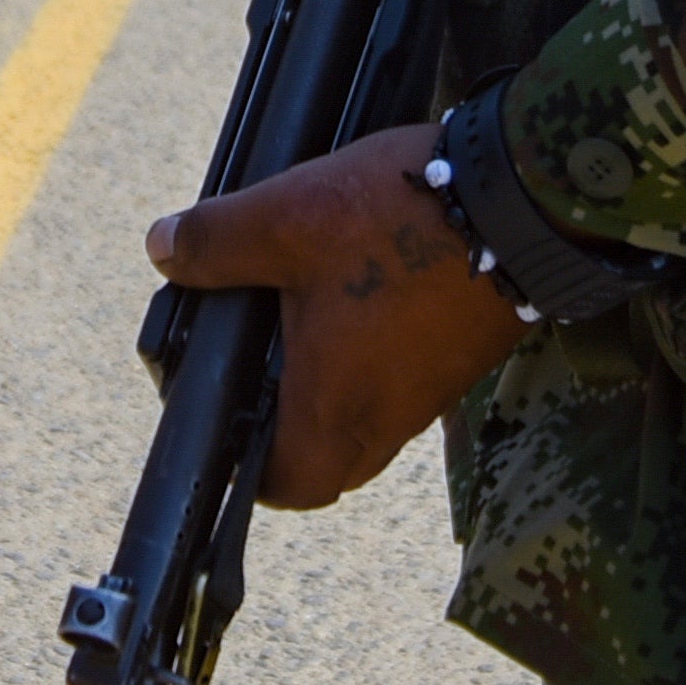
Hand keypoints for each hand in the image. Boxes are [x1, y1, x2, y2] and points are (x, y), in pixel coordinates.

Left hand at [146, 121, 530, 511]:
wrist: (522, 198)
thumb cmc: (402, 223)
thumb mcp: (285, 219)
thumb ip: (216, 241)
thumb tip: (163, 248)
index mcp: (336, 410)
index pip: (283, 486)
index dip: (244, 466)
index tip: (221, 412)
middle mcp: (387, 418)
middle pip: (326, 459)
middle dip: (284, 423)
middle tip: (255, 362)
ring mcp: (432, 393)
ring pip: (366, 419)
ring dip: (330, 384)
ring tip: (300, 314)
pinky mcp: (460, 359)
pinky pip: (403, 383)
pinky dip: (372, 357)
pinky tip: (357, 292)